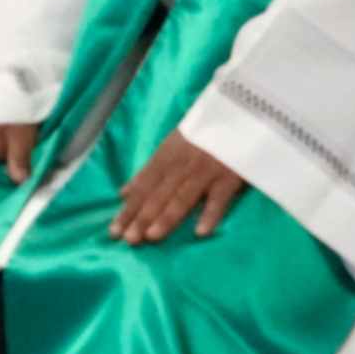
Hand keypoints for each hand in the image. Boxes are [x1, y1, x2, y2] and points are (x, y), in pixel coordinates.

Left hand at [109, 129, 249, 247]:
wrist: (239, 113)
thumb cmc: (203, 132)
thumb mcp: (171, 145)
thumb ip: (149, 170)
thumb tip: (123, 193)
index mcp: (166, 157)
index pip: (143, 187)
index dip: (129, 209)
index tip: (114, 231)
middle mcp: (182, 165)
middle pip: (159, 195)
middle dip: (142, 217)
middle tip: (129, 240)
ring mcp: (206, 171)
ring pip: (183, 197)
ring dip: (167, 217)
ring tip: (152, 237)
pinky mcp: (230, 176)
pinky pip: (219, 198)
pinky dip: (210, 214)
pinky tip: (200, 232)